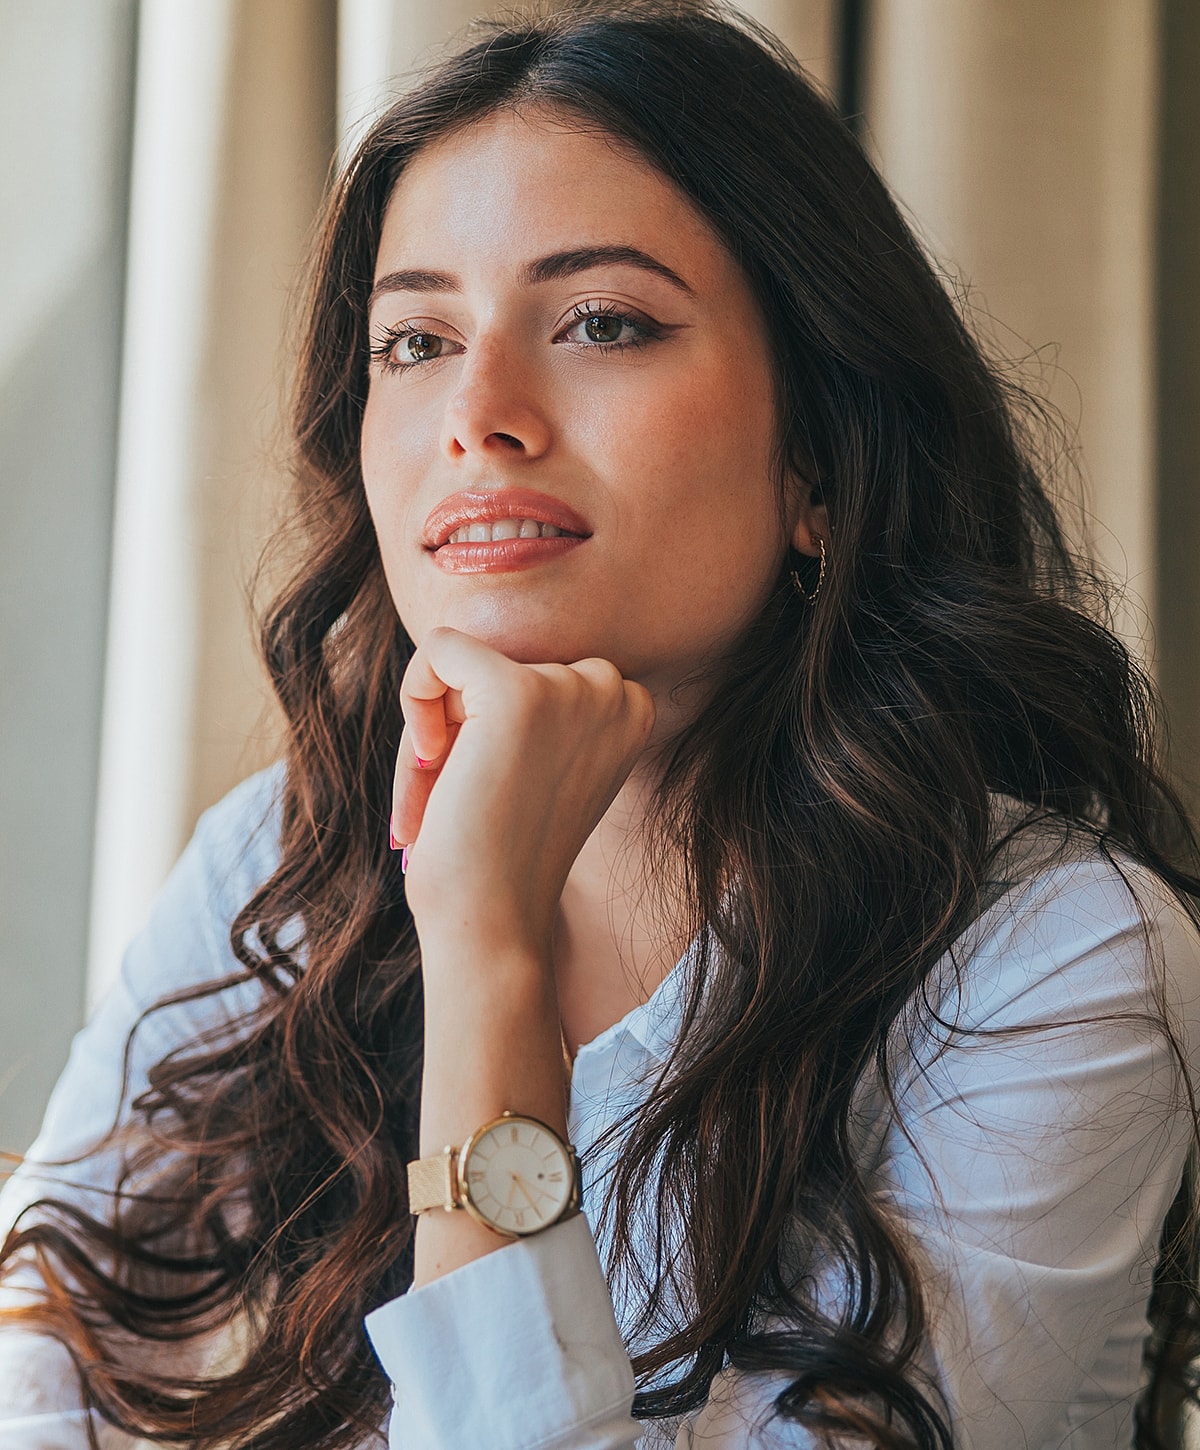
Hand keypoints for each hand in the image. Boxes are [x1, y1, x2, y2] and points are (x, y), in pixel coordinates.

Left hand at [392, 627, 655, 959]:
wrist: (492, 923)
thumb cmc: (500, 857)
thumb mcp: (541, 765)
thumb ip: (539, 707)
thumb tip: (466, 642)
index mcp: (633, 709)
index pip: (535, 666)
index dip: (495, 726)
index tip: (492, 789)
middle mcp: (615, 691)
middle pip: (499, 658)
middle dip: (461, 723)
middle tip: (456, 797)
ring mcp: (569, 688)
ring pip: (463, 663)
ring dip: (437, 726)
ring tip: (442, 796)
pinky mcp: (515, 691)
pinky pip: (439, 648)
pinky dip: (414, 697)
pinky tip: (431, 762)